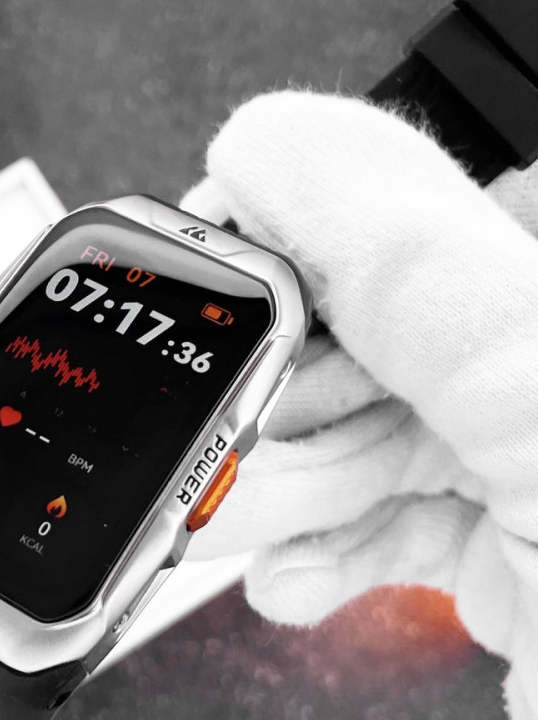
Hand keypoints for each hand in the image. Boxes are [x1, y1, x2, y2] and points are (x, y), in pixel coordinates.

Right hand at [180, 92, 537, 719]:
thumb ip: (420, 260)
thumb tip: (277, 143)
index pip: (426, 195)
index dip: (301, 235)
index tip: (214, 291)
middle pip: (379, 319)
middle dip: (284, 392)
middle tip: (236, 439)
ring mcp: (535, 461)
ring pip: (368, 420)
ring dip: (285, 482)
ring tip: (252, 525)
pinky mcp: (506, 544)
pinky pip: (387, 510)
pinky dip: (318, 547)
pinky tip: (297, 576)